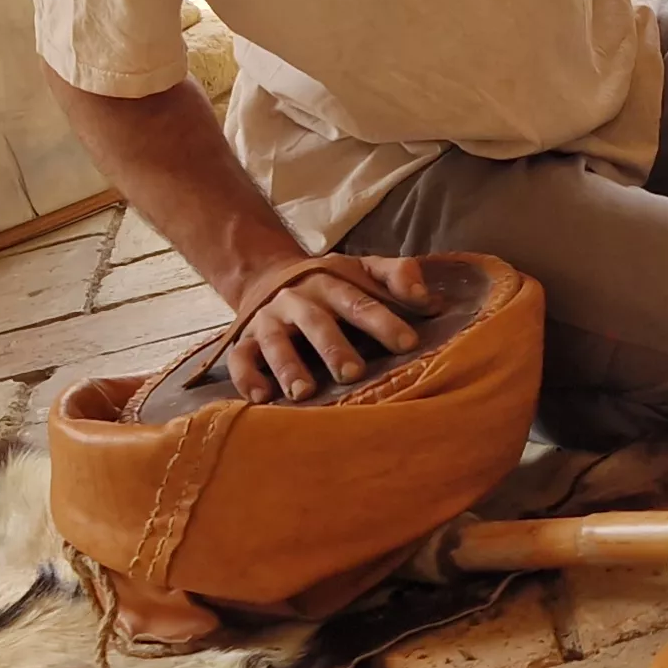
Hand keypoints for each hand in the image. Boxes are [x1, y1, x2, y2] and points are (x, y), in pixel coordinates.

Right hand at [229, 253, 441, 401]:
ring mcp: (268, 321)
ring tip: (303, 392)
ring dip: (288, 366)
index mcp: (331, 283)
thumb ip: (398, 276)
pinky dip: (246, 378)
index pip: (360, 302)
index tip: (408, 344)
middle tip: (352, 373)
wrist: (267, 276)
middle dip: (333, 347)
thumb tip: (428, 300)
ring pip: (275, 342)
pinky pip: (239, 359)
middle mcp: (298, 300)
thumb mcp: (363, 269)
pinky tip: (261, 398)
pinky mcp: (244, 340)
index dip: (384, 322)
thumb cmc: (332, 285)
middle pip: (316, 322)